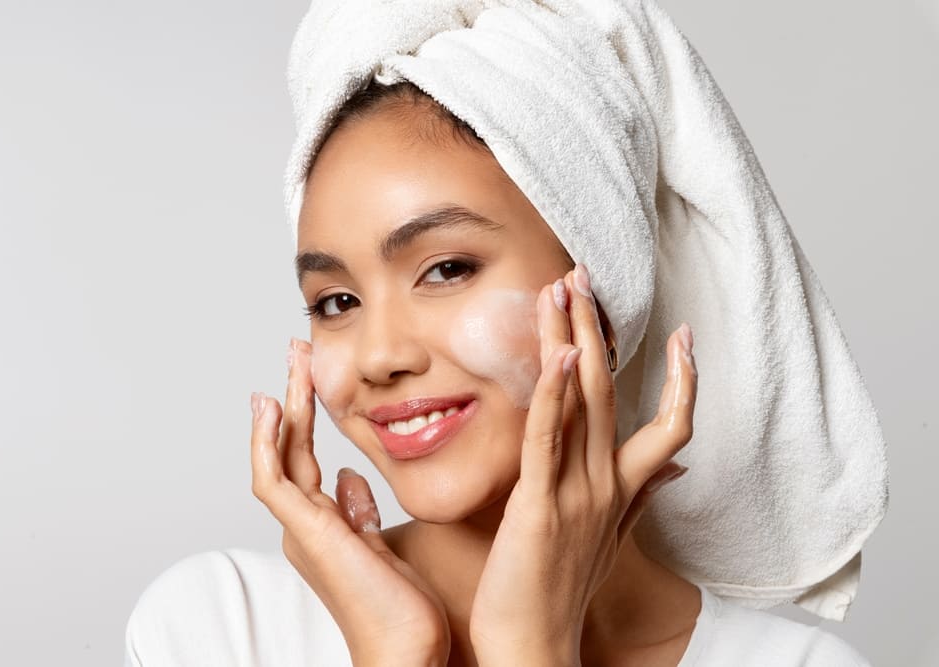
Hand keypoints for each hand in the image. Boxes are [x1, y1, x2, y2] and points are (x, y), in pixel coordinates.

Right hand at [250, 338, 449, 666]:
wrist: (405, 650)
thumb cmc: (400, 610)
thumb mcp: (380, 546)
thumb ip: (358, 512)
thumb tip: (350, 478)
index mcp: (323, 524)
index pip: (308, 457)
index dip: (307, 417)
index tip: (312, 381)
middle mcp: (305, 524)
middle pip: (291, 447)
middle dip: (293, 398)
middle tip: (296, 352)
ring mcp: (302, 528)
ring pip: (281, 456)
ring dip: (282, 408)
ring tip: (289, 364)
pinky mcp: (307, 533)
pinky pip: (275, 480)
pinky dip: (267, 444)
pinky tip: (271, 408)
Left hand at [468, 264, 697, 665]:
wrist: (535, 645)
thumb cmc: (561, 590)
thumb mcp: (612, 539)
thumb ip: (642, 496)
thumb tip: (676, 469)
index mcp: (622, 491)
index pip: (669, 426)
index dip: (681, 381)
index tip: (683, 335)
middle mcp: (607, 485)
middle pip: (611, 393)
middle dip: (598, 331)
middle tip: (583, 276)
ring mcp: (577, 494)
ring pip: (581, 403)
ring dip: (572, 342)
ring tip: (562, 289)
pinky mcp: (540, 504)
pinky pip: (549, 440)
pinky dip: (554, 397)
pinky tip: (554, 356)